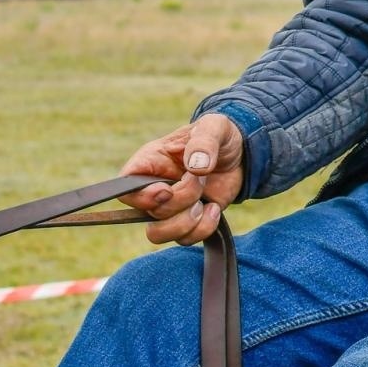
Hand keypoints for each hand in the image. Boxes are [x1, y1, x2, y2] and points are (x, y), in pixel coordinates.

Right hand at [117, 113, 244, 245]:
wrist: (242, 155)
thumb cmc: (220, 136)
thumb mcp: (215, 127)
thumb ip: (204, 141)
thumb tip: (196, 166)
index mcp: (151, 162)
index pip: (125, 188)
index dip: (142, 197)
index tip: (166, 191)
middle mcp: (154, 189)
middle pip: (148, 213)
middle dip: (180, 201)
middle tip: (201, 180)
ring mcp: (169, 208)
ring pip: (158, 234)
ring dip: (187, 222)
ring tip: (205, 202)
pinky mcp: (187, 221)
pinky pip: (185, 240)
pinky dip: (204, 228)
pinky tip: (214, 208)